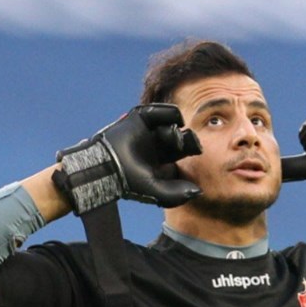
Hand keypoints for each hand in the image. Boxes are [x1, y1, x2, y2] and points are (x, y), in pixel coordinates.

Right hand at [52, 104, 202, 214]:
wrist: (106, 167)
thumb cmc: (129, 182)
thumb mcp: (156, 191)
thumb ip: (177, 195)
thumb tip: (199, 191)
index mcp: (160, 161)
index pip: (182, 154)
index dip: (191, 151)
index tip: (199, 151)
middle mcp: (155, 146)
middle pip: (178, 138)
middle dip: (187, 139)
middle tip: (191, 141)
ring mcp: (147, 131)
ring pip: (169, 124)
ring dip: (176, 128)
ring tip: (176, 134)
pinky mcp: (139, 119)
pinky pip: (158, 111)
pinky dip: (169, 112)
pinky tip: (177, 120)